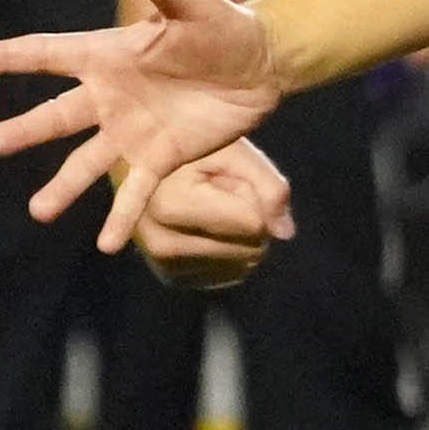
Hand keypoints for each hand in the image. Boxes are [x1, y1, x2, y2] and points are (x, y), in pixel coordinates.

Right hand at [0, 0, 295, 253]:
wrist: (259, 65)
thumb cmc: (223, 26)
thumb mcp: (195, 3)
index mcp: (107, 54)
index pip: (46, 54)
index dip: (7, 57)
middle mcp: (110, 95)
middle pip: (55, 117)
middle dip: (21, 132)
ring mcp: (132, 129)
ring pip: (87, 162)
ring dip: (62, 187)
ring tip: (38, 213)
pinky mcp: (162, 156)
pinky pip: (137, 190)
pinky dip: (123, 217)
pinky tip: (109, 246)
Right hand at [138, 144, 297, 289]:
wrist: (142, 169)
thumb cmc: (190, 152)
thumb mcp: (233, 153)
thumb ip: (268, 186)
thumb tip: (286, 233)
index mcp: (171, 208)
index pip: (254, 222)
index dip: (254, 196)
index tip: (227, 178)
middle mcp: (162, 244)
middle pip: (251, 246)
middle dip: (249, 218)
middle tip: (218, 193)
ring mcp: (165, 265)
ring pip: (244, 262)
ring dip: (240, 236)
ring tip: (209, 209)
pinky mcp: (172, 277)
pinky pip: (229, 275)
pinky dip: (230, 253)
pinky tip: (207, 229)